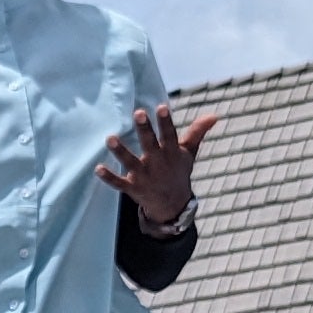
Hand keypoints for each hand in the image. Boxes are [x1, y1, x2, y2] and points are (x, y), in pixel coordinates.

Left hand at [96, 100, 218, 228]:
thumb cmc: (178, 172)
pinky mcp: (132, 188)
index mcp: (171, 153)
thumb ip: (197, 133)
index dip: (166, 122)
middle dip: (145, 130)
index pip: (169, 135)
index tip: (161, 107)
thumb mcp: (189, 153)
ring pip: (130, 162)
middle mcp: (157, 164)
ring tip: (110, 138)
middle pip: (150, 144)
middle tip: (138, 113)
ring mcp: (143, 177)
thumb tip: (214, 115)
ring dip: (121, 152)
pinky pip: (119, 183)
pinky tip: (98, 169)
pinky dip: (109, 178)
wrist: (172, 205)